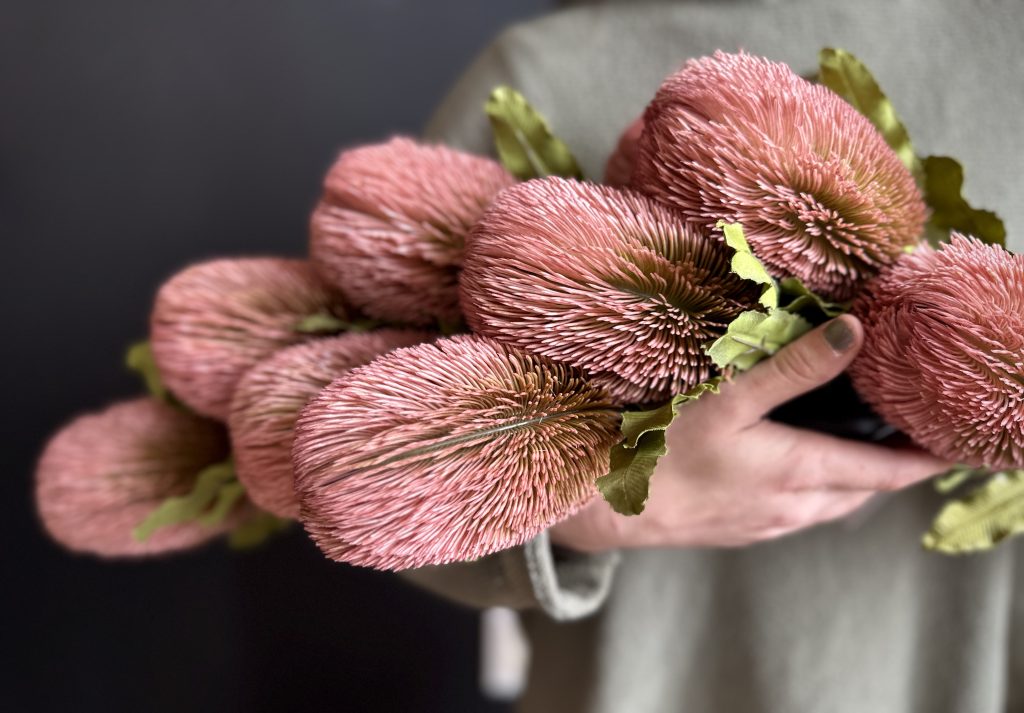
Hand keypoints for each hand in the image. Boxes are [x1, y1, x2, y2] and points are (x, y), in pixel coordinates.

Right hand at [550, 315, 950, 552]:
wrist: (610, 507)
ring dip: (856, 476)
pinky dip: (821, 488)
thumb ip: (793, 367)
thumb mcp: (728, 400)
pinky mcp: (745, 530)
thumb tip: (855, 332)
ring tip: (864, 443)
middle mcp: (796, 506)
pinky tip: (800, 467)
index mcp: (801, 472)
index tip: (956, 443)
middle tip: (909, 429)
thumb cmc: (663, 450)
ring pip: (834, 501)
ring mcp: (770, 523)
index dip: (926, 456)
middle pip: (866, 488)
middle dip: (894, 463)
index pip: (888, 470)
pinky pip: (802, 510)